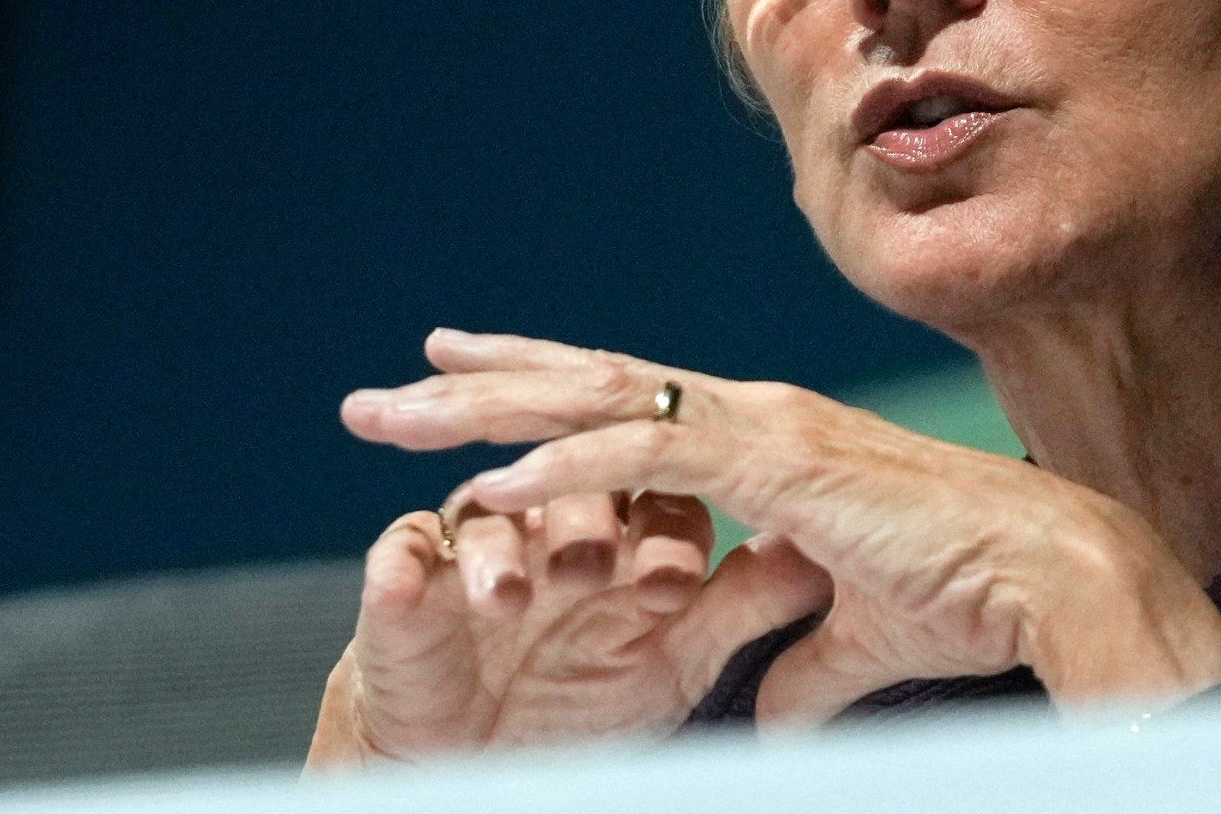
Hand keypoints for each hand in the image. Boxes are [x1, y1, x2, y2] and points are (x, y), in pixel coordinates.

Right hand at [306, 459, 830, 767]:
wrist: (490, 761)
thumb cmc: (588, 701)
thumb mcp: (681, 658)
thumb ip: (743, 602)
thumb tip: (819, 552)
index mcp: (621, 516)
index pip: (649, 476)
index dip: (661, 529)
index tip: (670, 592)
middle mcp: (546, 511)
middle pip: (556, 460)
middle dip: (563, 486)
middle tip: (586, 562)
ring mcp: (477, 537)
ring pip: (486, 509)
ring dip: (502, 547)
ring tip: (516, 601)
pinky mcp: (406, 578)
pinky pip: (401, 556)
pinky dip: (406, 566)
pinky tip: (412, 582)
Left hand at [332, 329, 1220, 737]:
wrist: (1046, 576)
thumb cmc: (967, 596)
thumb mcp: (853, 642)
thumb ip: (798, 669)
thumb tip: (760, 714)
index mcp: (761, 439)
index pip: (624, 398)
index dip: (537, 386)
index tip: (461, 375)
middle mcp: (748, 414)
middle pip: (583, 384)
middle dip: (476, 385)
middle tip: (381, 393)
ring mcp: (758, 425)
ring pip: (593, 400)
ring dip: (486, 410)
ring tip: (394, 418)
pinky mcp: (775, 459)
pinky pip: (645, 454)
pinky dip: (565, 468)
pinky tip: (493, 483)